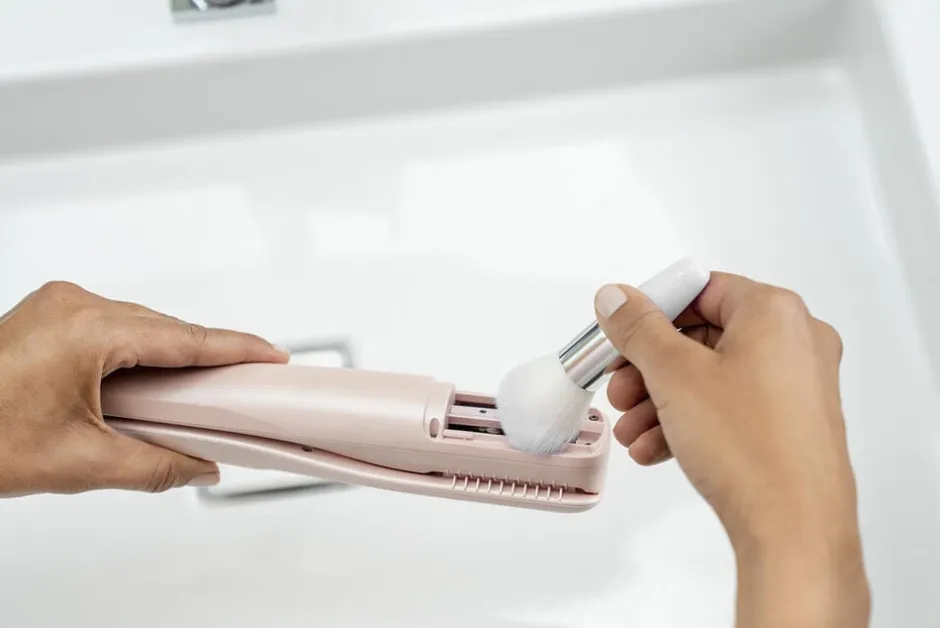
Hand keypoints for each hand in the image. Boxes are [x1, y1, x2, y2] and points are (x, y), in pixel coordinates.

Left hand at [0, 281, 288, 496]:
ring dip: (168, 356)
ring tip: (195, 393)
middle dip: (204, 358)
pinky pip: (112, 325)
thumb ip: (153, 467)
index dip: (236, 348)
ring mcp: (58, 304)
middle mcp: (74, 304)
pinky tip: (149, 379)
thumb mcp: (78, 463)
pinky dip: (137, 350)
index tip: (272, 355)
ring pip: (139, 326)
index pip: (186, 338)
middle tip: (241, 387)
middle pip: (165, 329)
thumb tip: (198, 468)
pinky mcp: (47, 313)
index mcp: (89, 330)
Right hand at [594, 272, 868, 627]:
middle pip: (701, 336)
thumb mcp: (674, 375)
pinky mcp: (790, 424)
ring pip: (711, 378)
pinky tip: (655, 449)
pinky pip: (729, 408)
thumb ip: (638, 329)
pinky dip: (690, 421)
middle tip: (619, 389)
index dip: (651, 311)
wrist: (793, 530)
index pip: (700, 289)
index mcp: (775, 313)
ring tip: (631, 429)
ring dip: (661, 400)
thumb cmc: (749, 447)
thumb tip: (616, 298)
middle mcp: (795, 342)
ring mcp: (797, 386)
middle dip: (649, 367)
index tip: (619, 333)